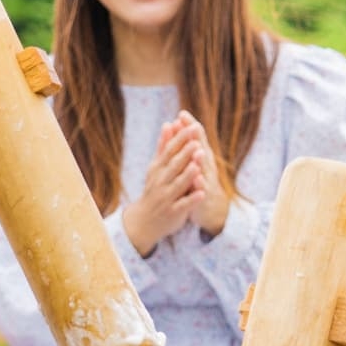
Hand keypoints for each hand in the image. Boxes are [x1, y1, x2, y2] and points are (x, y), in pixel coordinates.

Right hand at [121, 115, 206, 255]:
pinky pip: (184, 205)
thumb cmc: (154, 189)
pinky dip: (192, 199)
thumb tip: (168, 123)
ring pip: (179, 184)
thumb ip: (164, 146)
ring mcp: (166, 197)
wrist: (144, 221)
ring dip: (189, 173)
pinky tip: (202, 192)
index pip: (170, 150)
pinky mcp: (173, 212)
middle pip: (174, 165)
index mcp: (158, 168)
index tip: (192, 126)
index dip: (181, 138)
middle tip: (196, 140)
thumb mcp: (156, 167)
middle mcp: (161, 181)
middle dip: (186, 153)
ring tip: (199, 162)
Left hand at [174, 112, 230, 236]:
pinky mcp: (206, 195)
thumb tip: (175, 121)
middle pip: (202, 148)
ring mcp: (207, 180)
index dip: (190, 126)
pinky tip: (197, 179)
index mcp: (201, 155)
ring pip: (205, 168)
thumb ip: (183, 142)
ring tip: (197, 150)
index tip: (182, 113)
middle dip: (197, 138)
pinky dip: (200, 184)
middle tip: (193, 125)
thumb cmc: (197, 179)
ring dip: (201, 159)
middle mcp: (207, 165)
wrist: (210, 207)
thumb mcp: (190, 159)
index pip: (195, 137)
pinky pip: (203, 189)